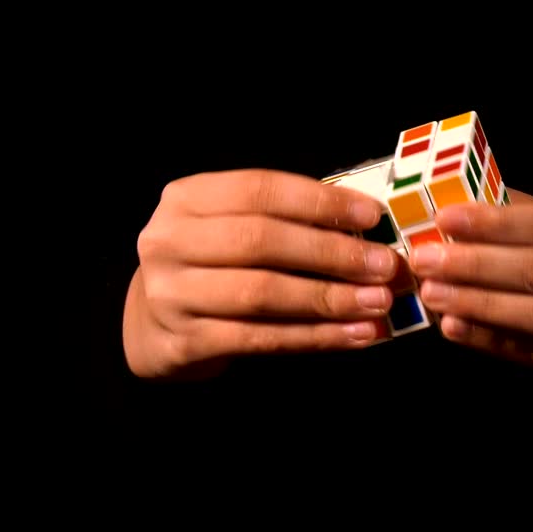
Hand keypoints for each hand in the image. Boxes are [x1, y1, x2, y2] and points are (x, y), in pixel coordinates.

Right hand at [123, 169, 399, 379]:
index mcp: (187, 198)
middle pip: (261, 241)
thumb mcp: (231, 226)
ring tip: (376, 302)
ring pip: (262, 294)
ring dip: (328, 299)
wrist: (148, 322)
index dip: (319, 202)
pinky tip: (353, 336)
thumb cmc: (210, 263)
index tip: (371, 216)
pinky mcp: (182, 342)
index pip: (260, 190)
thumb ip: (285, 219)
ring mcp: (170, 294)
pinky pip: (260, 339)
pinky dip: (313, 337)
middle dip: (331, 253)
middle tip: (383, 265)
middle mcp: (169, 241)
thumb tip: (367, 225)